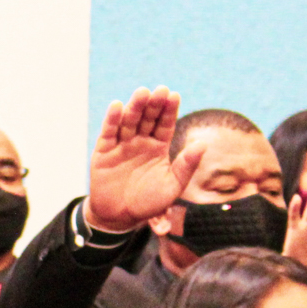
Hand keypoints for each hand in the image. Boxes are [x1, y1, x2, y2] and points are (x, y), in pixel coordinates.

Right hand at [82, 87, 199, 231]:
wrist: (120, 217)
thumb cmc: (149, 203)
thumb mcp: (172, 186)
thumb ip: (186, 166)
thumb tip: (203, 144)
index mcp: (158, 147)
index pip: (165, 124)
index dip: (169, 110)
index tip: (174, 95)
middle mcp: (141, 141)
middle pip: (148, 118)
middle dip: (153, 104)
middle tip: (160, 90)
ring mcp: (122, 144)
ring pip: (129, 121)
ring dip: (135, 107)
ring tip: (142, 93)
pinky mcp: (103, 151)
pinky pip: (108, 132)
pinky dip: (112, 119)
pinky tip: (117, 106)